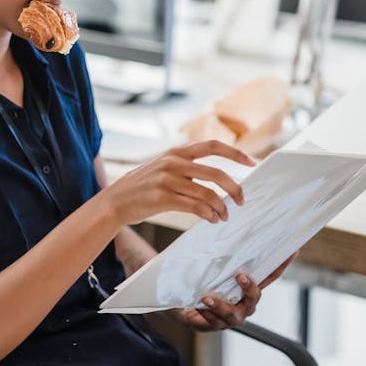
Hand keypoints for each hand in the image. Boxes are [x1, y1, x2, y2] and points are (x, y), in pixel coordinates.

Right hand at [101, 140, 253, 227]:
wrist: (113, 202)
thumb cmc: (141, 188)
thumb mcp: (162, 168)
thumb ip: (186, 168)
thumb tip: (215, 179)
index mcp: (176, 152)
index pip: (212, 146)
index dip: (235, 153)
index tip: (252, 162)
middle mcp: (173, 162)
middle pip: (215, 172)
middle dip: (234, 187)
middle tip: (241, 200)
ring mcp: (167, 180)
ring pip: (207, 193)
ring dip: (221, 207)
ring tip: (224, 215)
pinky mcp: (163, 198)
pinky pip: (195, 206)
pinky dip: (208, 214)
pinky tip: (212, 219)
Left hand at [176, 252, 298, 331]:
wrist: (180, 307)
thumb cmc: (203, 285)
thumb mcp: (214, 271)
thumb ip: (224, 259)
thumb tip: (227, 232)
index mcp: (248, 291)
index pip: (269, 277)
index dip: (281, 265)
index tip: (292, 250)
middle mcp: (243, 305)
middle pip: (254, 298)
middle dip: (249, 288)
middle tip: (239, 276)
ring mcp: (230, 318)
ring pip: (231, 314)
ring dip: (220, 305)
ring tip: (207, 298)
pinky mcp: (213, 326)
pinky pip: (212, 322)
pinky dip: (205, 314)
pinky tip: (197, 307)